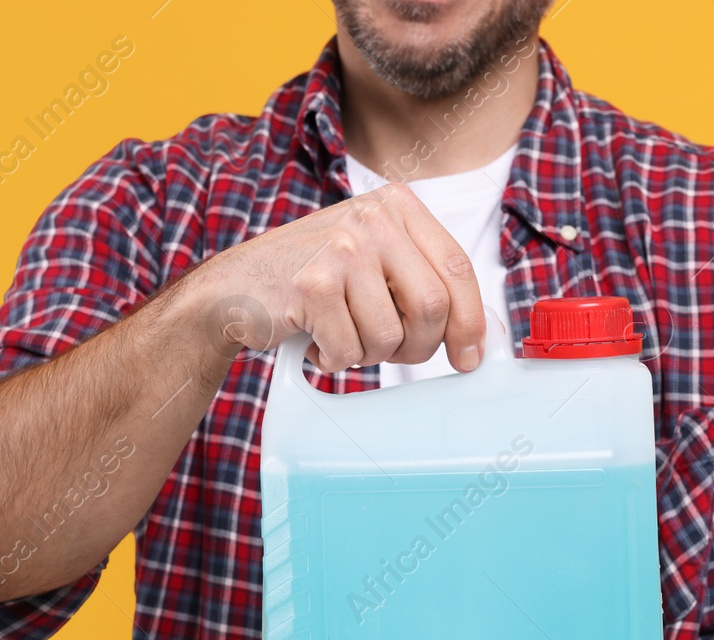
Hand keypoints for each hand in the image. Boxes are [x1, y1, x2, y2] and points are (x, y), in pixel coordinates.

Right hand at [189, 182, 486, 373]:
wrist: (233, 289)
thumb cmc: (310, 282)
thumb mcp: (373, 263)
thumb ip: (422, 283)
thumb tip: (481, 335)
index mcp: (396, 206)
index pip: (457, 268)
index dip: (471, 321)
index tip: (469, 356)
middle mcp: (372, 218)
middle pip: (432, 305)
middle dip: (418, 346)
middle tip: (391, 353)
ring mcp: (340, 249)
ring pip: (390, 334)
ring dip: (369, 355)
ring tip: (341, 335)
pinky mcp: (312, 285)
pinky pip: (350, 349)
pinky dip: (335, 359)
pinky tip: (315, 339)